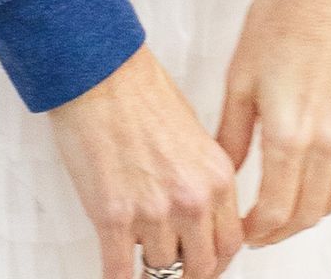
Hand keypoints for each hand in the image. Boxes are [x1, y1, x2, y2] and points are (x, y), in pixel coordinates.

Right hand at [50, 45, 243, 278]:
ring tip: (138, 256)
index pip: (231, 243)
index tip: (203, 265)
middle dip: (186, 273)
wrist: (99, 72)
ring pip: (160, 271)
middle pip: (202, 267)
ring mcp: (153, 212)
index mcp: (217, 175)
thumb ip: (202, 178)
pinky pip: (120, 273)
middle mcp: (192, 199)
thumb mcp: (194, 134)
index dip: (216, 262)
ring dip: (149, 268)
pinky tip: (115, 275)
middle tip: (172, 271)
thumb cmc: (140, 91)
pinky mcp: (114, 218)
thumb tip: (199, 216)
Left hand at [216, 0, 330, 247]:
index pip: (276, 211)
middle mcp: (330, 141)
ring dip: (314, 213)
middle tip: (265, 229)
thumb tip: (225, 174)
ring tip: (293, 208)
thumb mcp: (241, 76)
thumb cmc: (281, 17)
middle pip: (309, 213)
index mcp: (291, 134)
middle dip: (283, 230)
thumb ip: (234, 135)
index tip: (246, 231)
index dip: (258, 231)